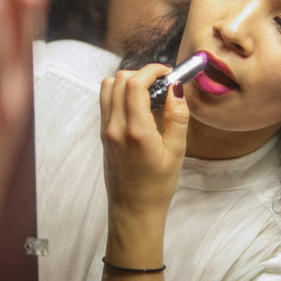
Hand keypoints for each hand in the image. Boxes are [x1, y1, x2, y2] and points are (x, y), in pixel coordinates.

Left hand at [99, 64, 189, 225]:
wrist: (133, 209)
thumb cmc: (157, 185)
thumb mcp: (177, 152)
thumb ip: (177, 117)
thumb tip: (176, 88)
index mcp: (135, 131)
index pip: (135, 83)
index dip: (152, 70)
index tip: (168, 73)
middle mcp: (115, 127)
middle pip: (119, 79)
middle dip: (142, 73)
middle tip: (162, 83)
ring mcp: (105, 130)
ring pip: (108, 87)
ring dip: (128, 81)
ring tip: (149, 92)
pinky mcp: (103, 134)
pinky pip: (107, 101)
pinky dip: (121, 93)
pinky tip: (139, 106)